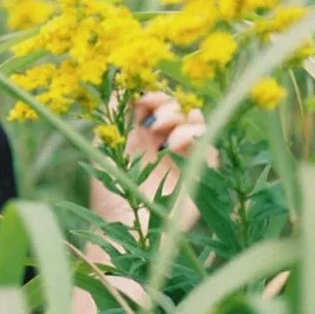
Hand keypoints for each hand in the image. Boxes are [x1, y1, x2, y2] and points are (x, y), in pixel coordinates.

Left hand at [89, 90, 218, 236]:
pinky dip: (198, 138)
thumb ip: (111, 116)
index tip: (144, 97)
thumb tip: (118, 83)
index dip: (152, 93)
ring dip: (183, 122)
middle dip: (168, 106)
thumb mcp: (104, 148)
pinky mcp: (200, 176)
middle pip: (177, 108)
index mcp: (140, 136)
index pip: (154, 103)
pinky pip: (210, 147)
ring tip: (168, 139)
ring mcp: (183, 159)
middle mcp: (163, 144)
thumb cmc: (110, 192)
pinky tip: (179, 145)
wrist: (127, 230)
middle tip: (156, 121)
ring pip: (196, 123)